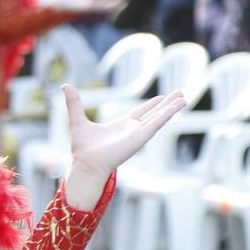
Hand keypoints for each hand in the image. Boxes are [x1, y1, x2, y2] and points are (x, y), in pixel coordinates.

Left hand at [60, 84, 186, 208]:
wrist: (85, 164)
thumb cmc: (81, 148)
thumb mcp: (77, 120)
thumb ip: (74, 103)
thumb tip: (65, 86)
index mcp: (122, 126)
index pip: (141, 113)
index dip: (152, 105)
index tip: (163, 97)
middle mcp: (132, 130)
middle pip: (154, 114)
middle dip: (167, 104)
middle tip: (181, 94)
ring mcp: (138, 134)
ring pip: (159, 118)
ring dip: (171, 108)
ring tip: (185, 98)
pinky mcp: (140, 138)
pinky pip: (156, 124)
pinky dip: (167, 115)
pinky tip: (177, 106)